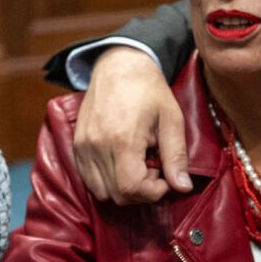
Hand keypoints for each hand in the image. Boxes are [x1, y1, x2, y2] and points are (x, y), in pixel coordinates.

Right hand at [75, 47, 190, 204]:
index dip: (153, 191)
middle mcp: (97, 146)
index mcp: (122, 139)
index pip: (132, 188)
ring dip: (123, 189)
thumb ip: (176, 156)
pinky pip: (89, 180)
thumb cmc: (149, 90)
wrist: (119, 66)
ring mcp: (83, 147)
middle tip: (154, 169)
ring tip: (138, 166)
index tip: (164, 177)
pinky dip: (107, 182)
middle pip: (117, 195)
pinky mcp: (77, 146)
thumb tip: (183, 187)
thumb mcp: (171, 119)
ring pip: (101, 192)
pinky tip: (122, 164)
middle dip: (141, 191)